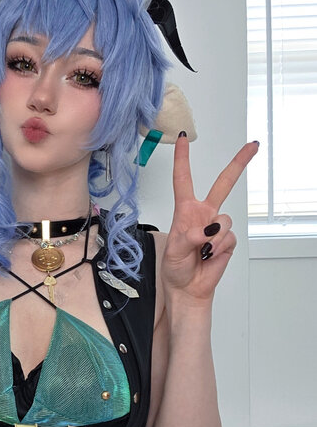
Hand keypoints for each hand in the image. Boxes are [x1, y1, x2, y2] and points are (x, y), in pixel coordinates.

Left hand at [160, 135, 258, 304]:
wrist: (187, 288)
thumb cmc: (175, 267)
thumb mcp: (173, 251)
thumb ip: (188, 237)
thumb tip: (206, 230)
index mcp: (185, 210)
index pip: (184, 179)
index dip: (183, 158)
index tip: (183, 139)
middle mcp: (204, 214)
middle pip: (224, 183)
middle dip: (239, 164)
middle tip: (252, 147)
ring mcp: (217, 226)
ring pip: (225, 219)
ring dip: (213, 237)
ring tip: (202, 250)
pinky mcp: (227, 240)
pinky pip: (228, 237)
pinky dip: (219, 247)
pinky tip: (210, 255)